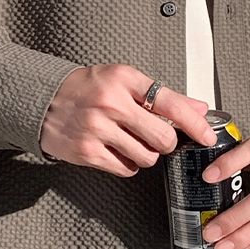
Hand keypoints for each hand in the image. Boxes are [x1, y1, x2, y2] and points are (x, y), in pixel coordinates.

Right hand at [39, 64, 216, 174]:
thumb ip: (162, 95)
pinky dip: (127, 164)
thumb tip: (199, 109)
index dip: (195, 124)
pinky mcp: (87, 152)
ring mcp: (98, 129)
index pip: (170, 103)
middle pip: (162, 137)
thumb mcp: (123, 80)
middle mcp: (111, 103)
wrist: (42, 101)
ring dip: (145, 154)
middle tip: (156, 138)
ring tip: (128, 141)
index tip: (206, 135)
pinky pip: (126, 169)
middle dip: (166, 143)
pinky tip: (115, 150)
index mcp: (124, 79)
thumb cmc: (87, 89)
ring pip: (147, 157)